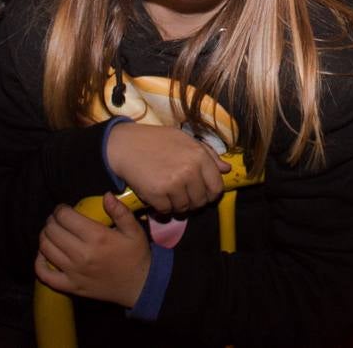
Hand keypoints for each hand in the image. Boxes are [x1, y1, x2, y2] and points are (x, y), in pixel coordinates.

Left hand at [35, 195, 150, 305]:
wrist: (139, 286)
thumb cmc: (136, 255)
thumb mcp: (134, 230)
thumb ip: (120, 211)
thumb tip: (106, 195)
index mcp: (97, 237)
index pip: (65, 217)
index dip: (60, 209)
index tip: (64, 209)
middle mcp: (81, 254)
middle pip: (52, 231)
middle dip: (52, 221)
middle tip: (58, 220)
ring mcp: (73, 272)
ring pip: (46, 249)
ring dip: (45, 237)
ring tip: (52, 233)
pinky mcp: (70, 286)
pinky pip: (45, 275)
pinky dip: (39, 263)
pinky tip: (44, 254)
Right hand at [106, 123, 230, 214]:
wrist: (126, 146)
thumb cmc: (157, 140)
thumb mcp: (185, 140)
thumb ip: (208, 155)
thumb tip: (226, 169)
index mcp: (199, 156)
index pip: (216, 187)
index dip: (210, 193)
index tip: (202, 193)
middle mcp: (189, 171)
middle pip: (200, 201)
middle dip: (193, 200)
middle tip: (182, 194)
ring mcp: (174, 184)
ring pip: (184, 208)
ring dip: (177, 205)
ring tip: (169, 193)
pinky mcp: (157, 195)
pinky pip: (167, 211)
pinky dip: (163, 207)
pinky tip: (158, 196)